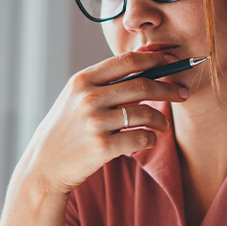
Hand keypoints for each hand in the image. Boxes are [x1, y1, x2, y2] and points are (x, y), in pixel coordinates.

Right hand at [12, 52, 189, 197]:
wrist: (43, 167)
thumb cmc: (66, 130)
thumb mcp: (75, 98)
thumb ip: (104, 82)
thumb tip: (144, 64)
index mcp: (82, 80)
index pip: (126, 61)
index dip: (154, 58)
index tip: (172, 60)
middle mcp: (88, 98)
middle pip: (143, 85)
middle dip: (169, 88)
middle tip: (183, 93)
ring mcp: (95, 123)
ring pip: (146, 113)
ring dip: (162, 119)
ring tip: (164, 125)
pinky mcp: (102, 147)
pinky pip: (141, 139)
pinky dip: (151, 139)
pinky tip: (150, 140)